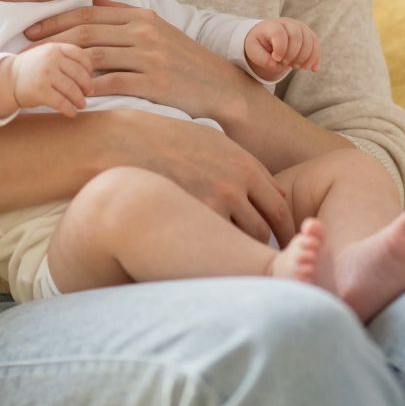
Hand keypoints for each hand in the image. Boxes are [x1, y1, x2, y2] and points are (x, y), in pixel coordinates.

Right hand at [9, 42, 93, 117]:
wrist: (7, 79)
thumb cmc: (31, 68)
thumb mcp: (46, 53)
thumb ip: (64, 56)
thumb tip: (90, 72)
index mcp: (54, 48)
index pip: (79, 54)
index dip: (88, 66)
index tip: (91, 76)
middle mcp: (51, 59)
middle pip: (78, 73)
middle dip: (87, 85)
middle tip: (89, 92)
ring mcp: (46, 75)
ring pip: (72, 89)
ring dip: (79, 99)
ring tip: (82, 104)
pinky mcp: (41, 92)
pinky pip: (62, 102)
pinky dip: (69, 109)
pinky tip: (72, 113)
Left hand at [24, 0, 246, 119]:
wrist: (220, 87)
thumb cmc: (185, 60)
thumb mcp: (158, 29)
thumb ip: (124, 14)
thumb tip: (95, 1)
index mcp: (141, 17)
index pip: (89, 14)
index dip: (57, 22)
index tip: (33, 31)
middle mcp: (144, 33)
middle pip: (86, 34)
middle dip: (51, 41)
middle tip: (25, 51)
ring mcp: (149, 57)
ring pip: (94, 57)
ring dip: (64, 65)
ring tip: (42, 73)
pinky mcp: (154, 82)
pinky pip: (112, 83)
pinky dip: (88, 88)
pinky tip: (69, 93)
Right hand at [100, 110, 294, 244]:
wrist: (123, 143)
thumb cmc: (164, 140)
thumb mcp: (210, 140)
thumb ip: (237, 164)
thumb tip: (255, 184)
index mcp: (244, 164)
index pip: (278, 204)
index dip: (280, 226)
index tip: (277, 239)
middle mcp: (237, 184)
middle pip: (267, 226)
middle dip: (268, 245)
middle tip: (263, 263)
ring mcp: (217, 202)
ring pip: (245, 241)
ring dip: (243, 253)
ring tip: (235, 265)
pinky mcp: (194, 219)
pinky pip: (218, 247)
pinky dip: (219, 257)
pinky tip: (211, 263)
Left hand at [244, 18, 320, 82]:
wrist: (267, 36)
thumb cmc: (259, 44)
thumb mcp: (253, 51)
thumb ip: (262, 59)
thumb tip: (277, 64)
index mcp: (272, 25)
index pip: (279, 34)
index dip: (280, 49)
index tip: (276, 58)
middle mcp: (288, 23)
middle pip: (297, 37)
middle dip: (293, 55)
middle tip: (286, 64)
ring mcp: (300, 27)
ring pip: (309, 41)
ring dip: (305, 58)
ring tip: (296, 67)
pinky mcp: (308, 34)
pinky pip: (316, 45)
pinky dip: (315, 58)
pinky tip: (313, 69)